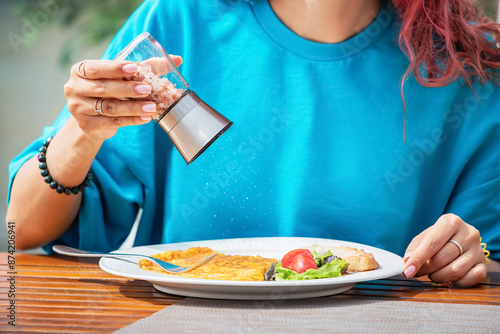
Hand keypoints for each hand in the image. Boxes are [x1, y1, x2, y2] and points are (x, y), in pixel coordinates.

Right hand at [64, 56, 181, 140]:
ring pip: (110, 107)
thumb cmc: (110, 90)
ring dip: (133, 107)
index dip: (115, 68)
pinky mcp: (87, 126)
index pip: (96, 68)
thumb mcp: (122, 77)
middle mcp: (74, 88)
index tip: (134, 68)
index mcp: (80, 71)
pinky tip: (146, 118)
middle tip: (147, 89)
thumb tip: (176, 59)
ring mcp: (78, 108)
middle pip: (103, 88)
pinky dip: (132, 120)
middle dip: (127, 88)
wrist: (93, 119)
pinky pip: (113, 122)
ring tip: (152, 106)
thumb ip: (146, 67)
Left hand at [403, 213, 486, 286]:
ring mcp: (478, 249)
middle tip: (419, 272)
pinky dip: (457, 283)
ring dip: (439, 277)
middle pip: (442, 258)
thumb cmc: (439, 238)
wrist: (462, 240)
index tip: (408, 270)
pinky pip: (471, 279)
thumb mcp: (424, 237)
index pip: (432, 243)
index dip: (418, 258)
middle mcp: (468, 233)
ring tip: (433, 274)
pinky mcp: (484, 263)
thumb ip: (415, 248)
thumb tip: (408, 261)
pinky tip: (450, 279)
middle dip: (427, 269)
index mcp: (451, 222)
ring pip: (456, 270)